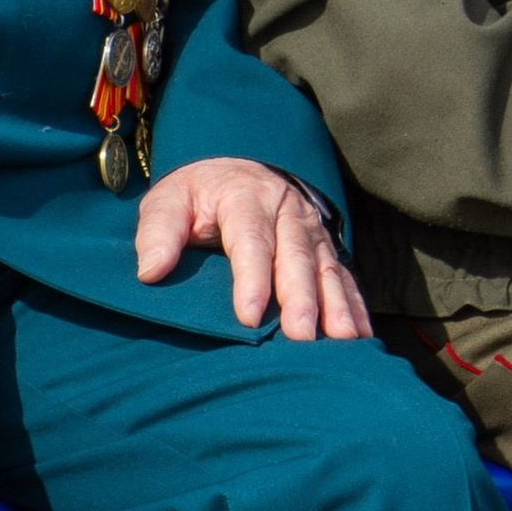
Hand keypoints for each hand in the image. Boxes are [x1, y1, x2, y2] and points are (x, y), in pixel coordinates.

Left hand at [135, 156, 370, 338]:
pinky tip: (361, 336)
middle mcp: (286, 212)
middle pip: (296, 257)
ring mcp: (311, 230)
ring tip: (343, 341)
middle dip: (301, 299)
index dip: (251, 279)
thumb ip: (158, 231)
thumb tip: (150, 271)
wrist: (237, 169)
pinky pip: (343, 277)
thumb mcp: (168, 201)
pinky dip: (354, 306)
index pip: (251, 240)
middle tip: (301, 337)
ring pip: (326, 268)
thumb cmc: (197, 196)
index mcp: (245, 199)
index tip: (248, 317)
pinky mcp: (325, 248)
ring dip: (336, 306)